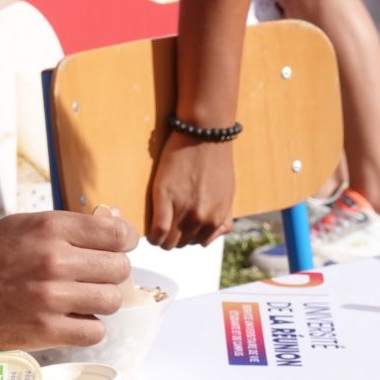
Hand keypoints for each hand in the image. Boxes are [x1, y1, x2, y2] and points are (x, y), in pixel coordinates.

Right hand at [0, 212, 137, 350]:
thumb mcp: (26, 225)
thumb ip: (71, 227)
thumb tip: (117, 227)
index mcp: (52, 228)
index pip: (118, 235)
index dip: (124, 243)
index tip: (117, 249)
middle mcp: (55, 260)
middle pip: (120, 269)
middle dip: (110, 274)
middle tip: (92, 278)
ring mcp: (52, 298)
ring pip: (112, 301)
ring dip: (100, 302)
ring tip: (79, 299)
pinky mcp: (46, 330)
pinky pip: (95, 331)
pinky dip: (87, 328)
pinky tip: (70, 319)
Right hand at [148, 131, 235, 248]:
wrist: (205, 134)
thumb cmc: (216, 161)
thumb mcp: (228, 196)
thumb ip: (221, 220)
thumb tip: (206, 239)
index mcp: (217, 218)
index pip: (198, 243)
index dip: (187, 238)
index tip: (181, 230)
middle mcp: (201, 218)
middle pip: (181, 244)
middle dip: (174, 238)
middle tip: (168, 226)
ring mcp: (182, 209)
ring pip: (169, 242)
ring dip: (162, 238)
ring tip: (159, 227)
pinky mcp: (163, 198)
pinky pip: (157, 231)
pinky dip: (153, 235)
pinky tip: (152, 231)